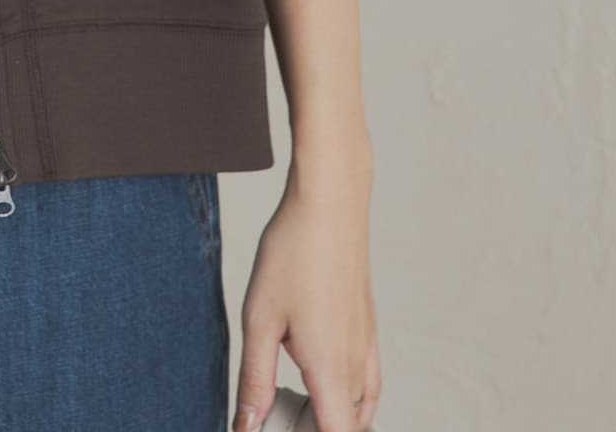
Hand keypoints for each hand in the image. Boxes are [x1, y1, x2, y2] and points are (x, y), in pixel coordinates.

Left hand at [232, 161, 380, 430]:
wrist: (329, 206)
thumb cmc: (291, 256)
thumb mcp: (259, 319)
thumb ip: (254, 379)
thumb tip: (246, 426)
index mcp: (330, 371)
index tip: (280, 427)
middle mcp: (356, 367)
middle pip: (346, 428)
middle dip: (313, 428)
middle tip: (274, 412)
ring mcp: (367, 349)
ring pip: (358, 410)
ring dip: (330, 418)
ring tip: (289, 403)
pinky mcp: (369, 332)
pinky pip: (368, 387)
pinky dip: (350, 402)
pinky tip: (325, 387)